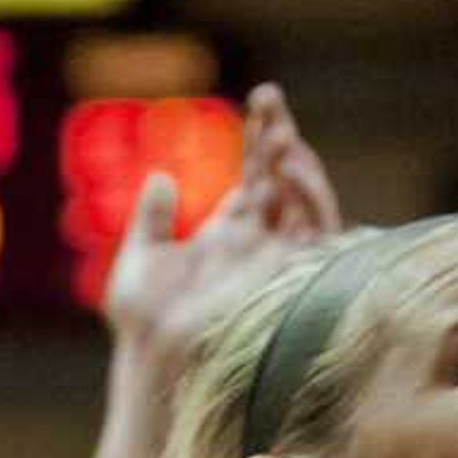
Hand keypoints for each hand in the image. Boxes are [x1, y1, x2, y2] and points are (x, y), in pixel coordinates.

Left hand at [103, 82, 343, 372]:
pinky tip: (287, 170)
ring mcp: (276, 260)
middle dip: (282, 137)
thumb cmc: (143, 321)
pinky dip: (309, 198)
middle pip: (284, 180)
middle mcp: (259, 243)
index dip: (262, 136)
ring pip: (306, 202)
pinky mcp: (289, 278)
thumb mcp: (140, 259)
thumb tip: (161, 177)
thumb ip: (152, 220)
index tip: (263, 98)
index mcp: (228, 232)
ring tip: (279, 135)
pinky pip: (317, 233)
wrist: (156, 359)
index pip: (256, 174)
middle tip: (269, 98)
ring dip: (299, 163)